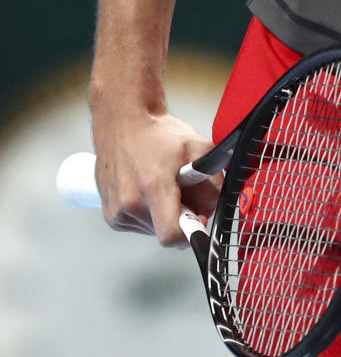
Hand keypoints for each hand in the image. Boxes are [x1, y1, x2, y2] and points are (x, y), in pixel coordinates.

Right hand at [91, 108, 220, 247]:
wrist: (124, 121)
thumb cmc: (159, 133)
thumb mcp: (197, 146)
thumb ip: (213, 179)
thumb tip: (213, 207)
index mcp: (152, 186)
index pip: (171, 235)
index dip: (190, 232)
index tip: (197, 219)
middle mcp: (130, 203)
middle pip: (165, 232)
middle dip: (180, 216)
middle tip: (182, 190)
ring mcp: (117, 211)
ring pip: (152, 230)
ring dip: (163, 215)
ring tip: (162, 186)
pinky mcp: (110, 215)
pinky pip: (138, 225)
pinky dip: (148, 213)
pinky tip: (147, 190)